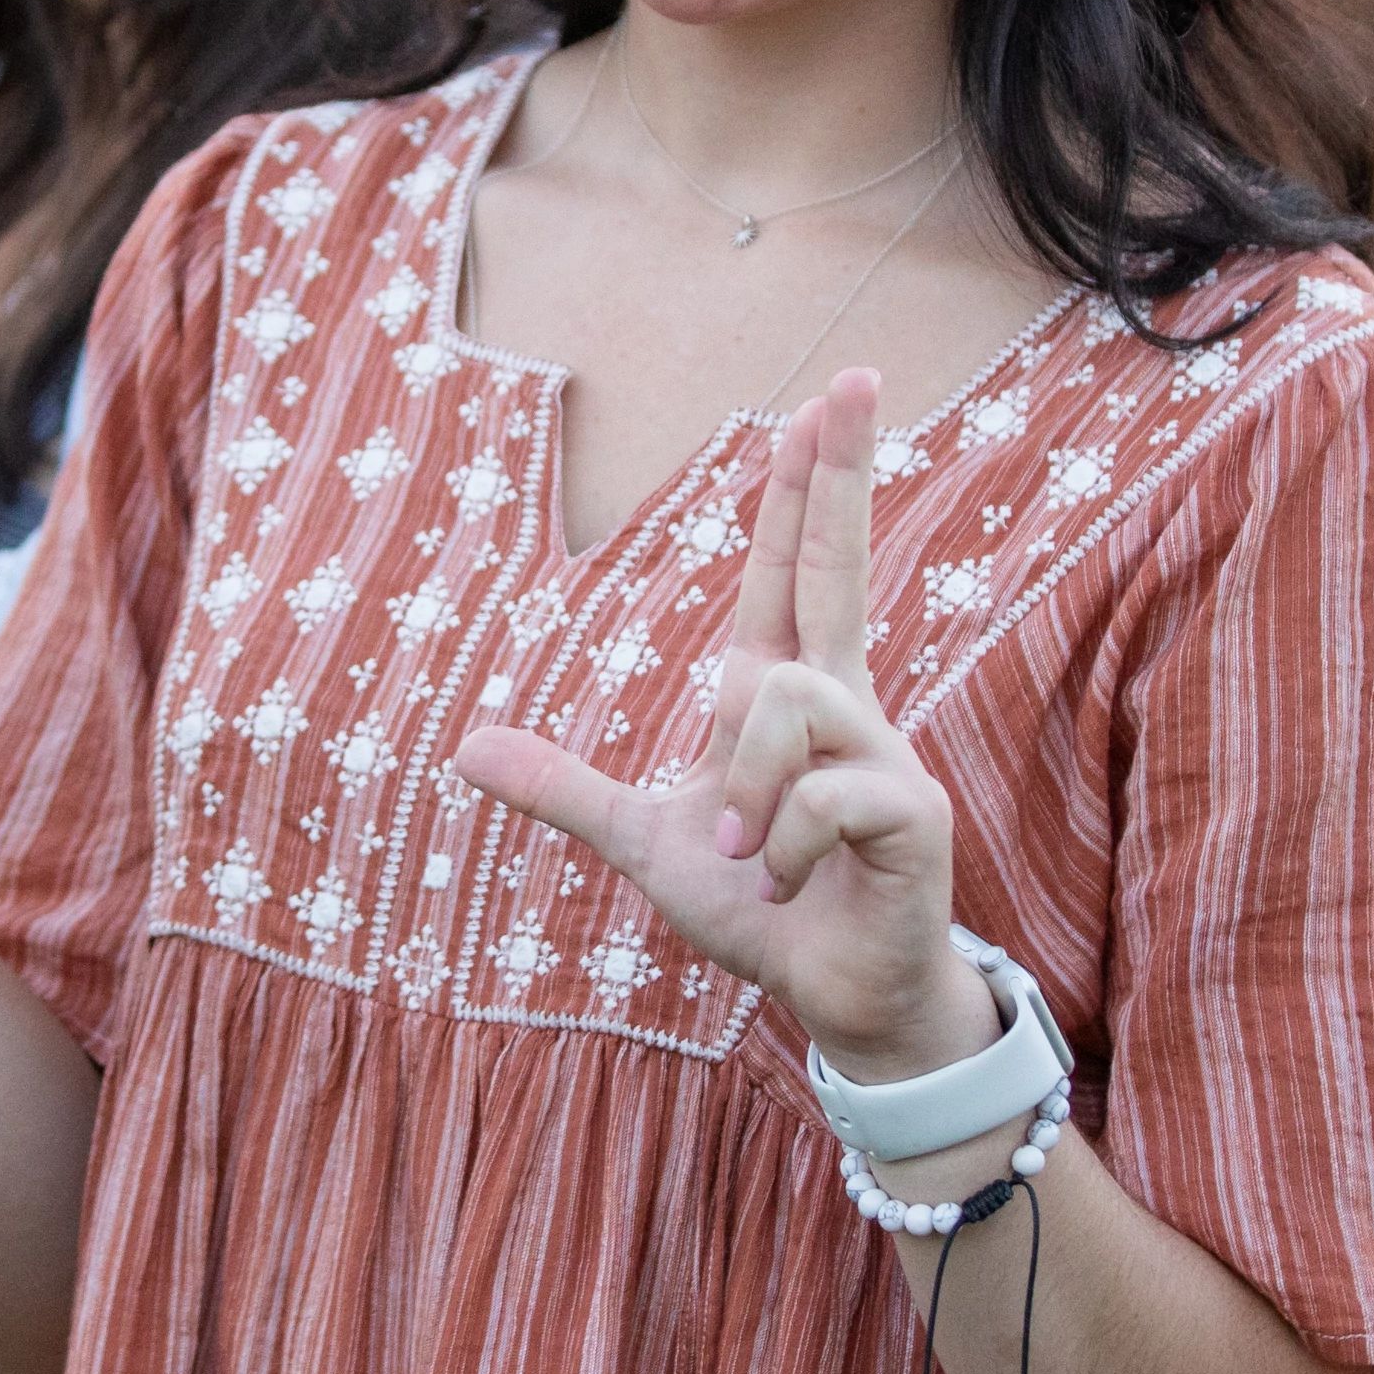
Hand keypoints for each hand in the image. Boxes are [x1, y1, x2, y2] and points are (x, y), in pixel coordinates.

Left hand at [457, 373, 998, 1085]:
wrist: (837, 997)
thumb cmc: (762, 907)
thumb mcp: (645, 842)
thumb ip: (568, 791)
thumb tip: (464, 747)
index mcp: (786, 696)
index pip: (794, 572)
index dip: (804, 490)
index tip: (820, 404)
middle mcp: (843, 706)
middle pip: (840, 564)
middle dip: (844, 473)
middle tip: (856, 376)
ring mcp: (884, 754)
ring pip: (788, 701)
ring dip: (747, 787)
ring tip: (744, 851)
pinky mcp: (910, 812)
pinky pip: (822, 796)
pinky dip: (777, 848)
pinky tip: (785, 882)